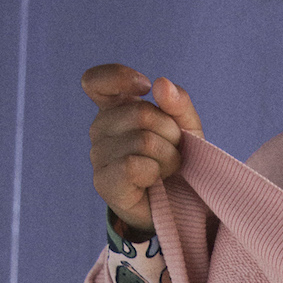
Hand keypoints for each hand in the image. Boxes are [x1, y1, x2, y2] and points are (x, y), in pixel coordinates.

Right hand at [81, 63, 203, 234]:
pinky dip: (154, 173)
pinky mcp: (103, 182)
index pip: (95, 81)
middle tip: (174, 151)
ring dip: (169, 157)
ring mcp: (98, 156)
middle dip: (171, 133)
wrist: (182, 205)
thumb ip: (178, 102)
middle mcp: (100, 129)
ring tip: (167, 169)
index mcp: (115, 108)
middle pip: (141, 113)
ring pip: (143, 141)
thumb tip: (161, 84)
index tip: (145, 87)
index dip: (119, 77)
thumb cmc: (180, 162)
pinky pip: (132, 165)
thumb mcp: (187, 127)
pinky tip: (154, 181)